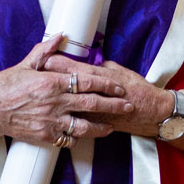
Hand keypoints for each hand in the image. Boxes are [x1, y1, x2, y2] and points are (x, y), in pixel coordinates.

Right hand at [0, 35, 133, 145]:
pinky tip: (84, 134)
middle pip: (93, 104)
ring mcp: (51, 121)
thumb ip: (45, 51)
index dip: (108, 85)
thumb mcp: (24, 65)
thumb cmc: (3, 87)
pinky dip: (78, 137)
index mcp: (52, 82)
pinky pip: (68, 138)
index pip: (89, 82)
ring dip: (102, 126)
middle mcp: (55, 102)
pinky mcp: (45, 136)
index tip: (119, 87)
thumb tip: (59, 36)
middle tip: (128, 105)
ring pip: (85, 125)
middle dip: (114, 105)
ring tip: (112, 126)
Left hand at [44, 57, 169, 138]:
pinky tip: (53, 117)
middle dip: (49, 80)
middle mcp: (93, 93)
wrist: (150, 112)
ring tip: (39, 97)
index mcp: (98, 76)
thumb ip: (100, 67)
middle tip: (33, 76)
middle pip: (67, 84)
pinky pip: (76, 121)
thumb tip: (87, 63)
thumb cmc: (137, 90)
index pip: (73, 68)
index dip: (57, 63)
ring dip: (54, 100)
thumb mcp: (119, 70)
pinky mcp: (94, 123)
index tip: (43, 59)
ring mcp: (93, 110)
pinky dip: (64, 118)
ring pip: (68, 103)